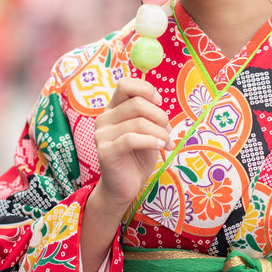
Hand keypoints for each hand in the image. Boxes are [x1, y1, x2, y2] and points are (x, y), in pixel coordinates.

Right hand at [92, 75, 173, 214]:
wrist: (124, 187)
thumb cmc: (137, 157)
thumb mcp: (147, 131)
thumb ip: (149, 115)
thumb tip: (160, 104)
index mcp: (113, 109)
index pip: (125, 84)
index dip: (145, 89)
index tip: (160, 102)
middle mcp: (104, 118)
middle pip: (136, 103)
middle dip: (160, 116)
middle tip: (168, 131)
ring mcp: (102, 135)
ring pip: (138, 122)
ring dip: (160, 132)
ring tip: (167, 143)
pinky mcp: (105, 151)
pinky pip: (131, 139)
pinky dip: (151, 141)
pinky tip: (161, 147)